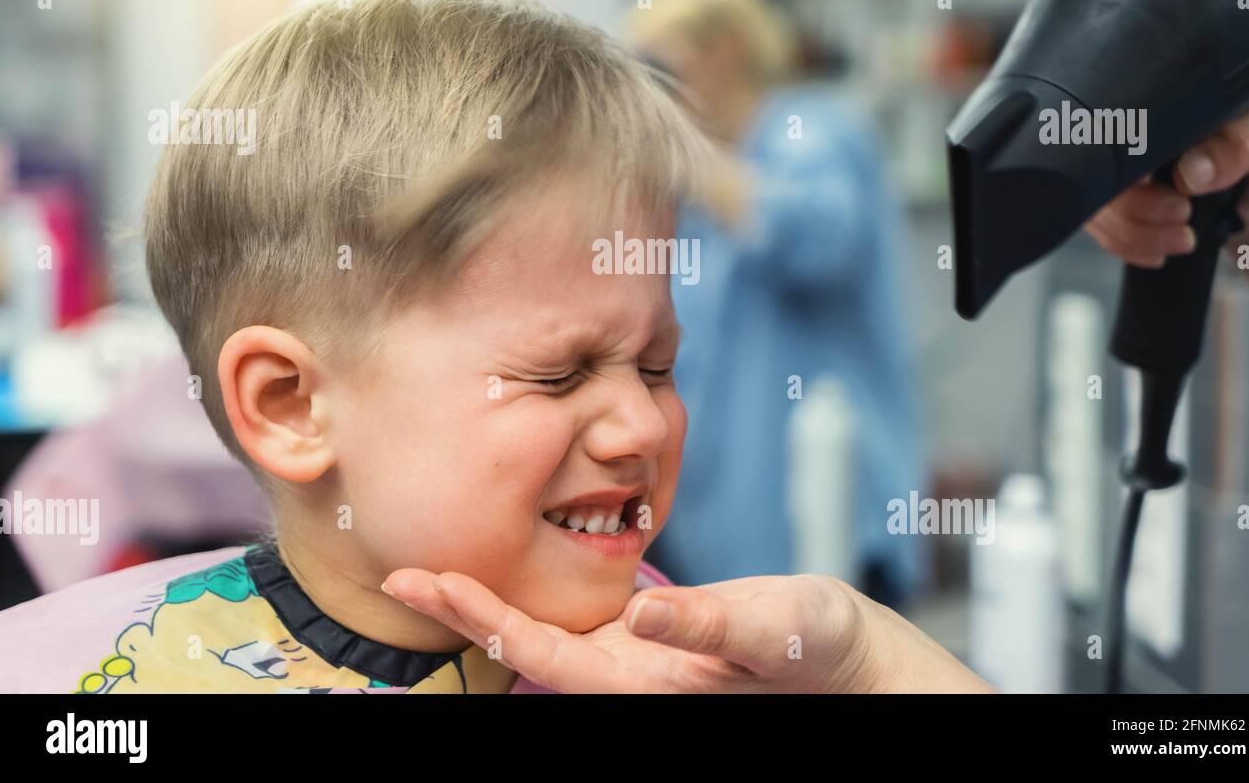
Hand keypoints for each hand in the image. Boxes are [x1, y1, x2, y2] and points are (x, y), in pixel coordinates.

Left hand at [382, 569, 993, 692]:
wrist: (846, 661)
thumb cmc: (812, 650)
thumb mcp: (764, 629)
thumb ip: (704, 625)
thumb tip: (639, 617)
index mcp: (641, 678)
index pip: (539, 650)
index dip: (480, 616)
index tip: (426, 582)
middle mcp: (627, 672)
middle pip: (525, 644)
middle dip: (464, 610)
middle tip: (403, 573)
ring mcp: (638, 656)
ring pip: (547, 630)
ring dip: (492, 600)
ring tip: (442, 569)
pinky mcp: (654, 637)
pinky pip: (580, 619)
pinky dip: (539, 593)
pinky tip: (523, 570)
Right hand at [1085, 97, 1248, 336]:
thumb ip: (1241, 145)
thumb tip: (1191, 169)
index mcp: (1161, 106)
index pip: (1117, 132)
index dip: (1130, 168)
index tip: (1165, 189)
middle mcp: (1131, 136)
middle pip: (1098, 176)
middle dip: (1137, 211)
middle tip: (1183, 217)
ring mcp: (1118, 171)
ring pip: (1096, 208)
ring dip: (1134, 235)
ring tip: (1182, 239)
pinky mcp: (1116, 202)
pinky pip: (1100, 228)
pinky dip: (1127, 246)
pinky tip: (1157, 249)